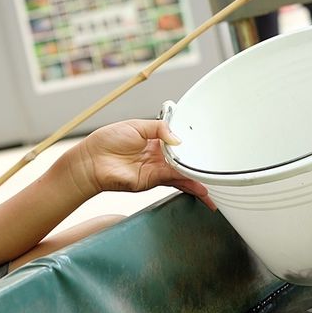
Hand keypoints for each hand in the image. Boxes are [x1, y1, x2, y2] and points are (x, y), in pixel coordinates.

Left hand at [73, 119, 214, 209]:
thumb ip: (159, 128)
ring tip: (219, 183)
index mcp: (155, 140)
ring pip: (184, 172)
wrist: (91, 161)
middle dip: (202, 164)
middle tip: (221, 165)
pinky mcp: (152, 180)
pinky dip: (190, 184)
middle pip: (185, 159)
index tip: (209, 143)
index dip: (193, 142)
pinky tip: (203, 187)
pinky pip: (175, 180)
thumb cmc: (107, 141)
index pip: (179, 141)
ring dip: (201, 178)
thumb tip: (179, 139)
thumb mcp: (136, 125)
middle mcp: (159, 156)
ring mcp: (157, 169)